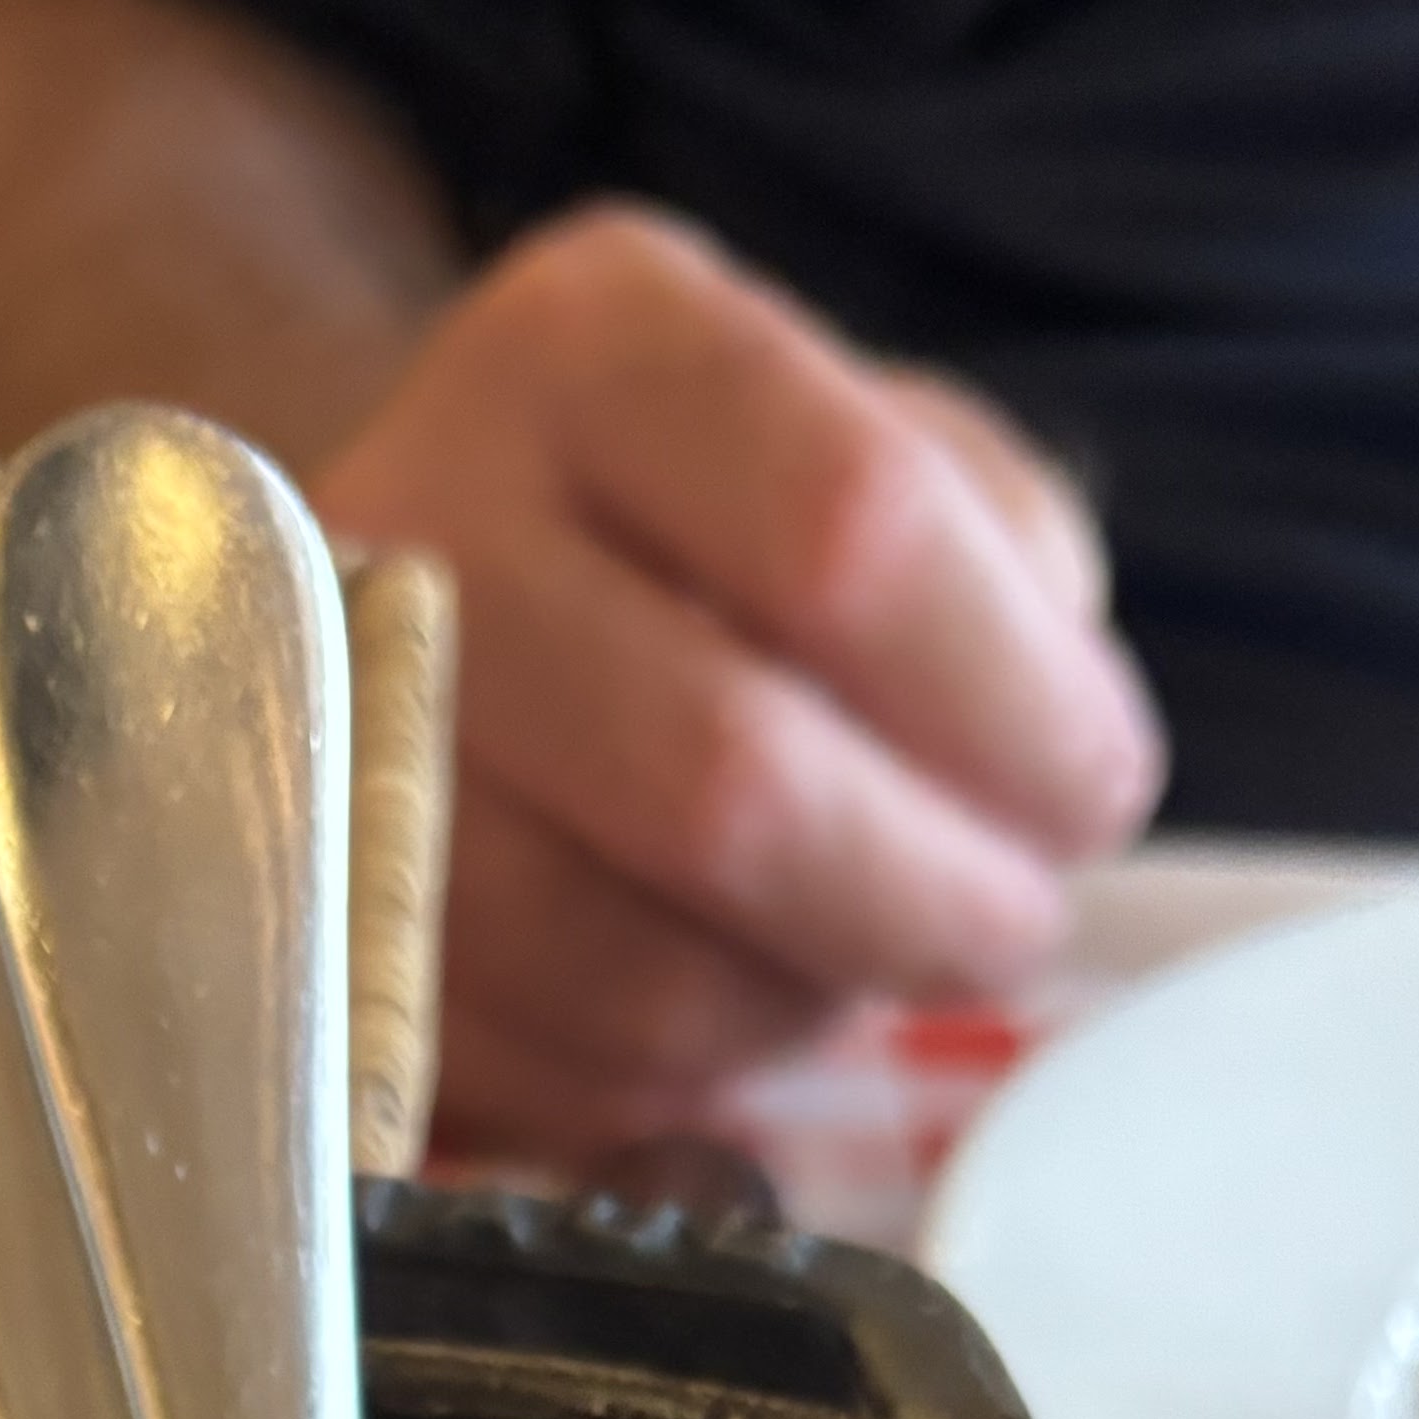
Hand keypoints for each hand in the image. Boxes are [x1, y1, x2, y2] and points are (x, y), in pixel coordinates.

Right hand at [309, 205, 1163, 1165]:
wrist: (425, 592)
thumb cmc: (703, 532)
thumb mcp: (877, 444)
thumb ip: (994, 558)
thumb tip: (1044, 766)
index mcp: (593, 345)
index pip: (849, 530)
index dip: (1015, 706)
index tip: (1095, 793)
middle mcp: (428, 521)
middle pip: (728, 780)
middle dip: (926, 897)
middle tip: (1008, 923)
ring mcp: (338, 750)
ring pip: (634, 968)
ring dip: (805, 1001)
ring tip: (863, 952)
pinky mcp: (323, 941)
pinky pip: (548, 1074)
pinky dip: (686, 1073)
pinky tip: (732, 998)